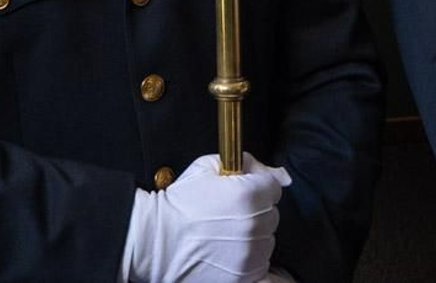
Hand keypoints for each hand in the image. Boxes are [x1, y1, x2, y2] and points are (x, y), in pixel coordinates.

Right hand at [123, 153, 291, 282]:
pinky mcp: (243, 274)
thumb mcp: (208, 167)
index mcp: (249, 194)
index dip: (257, 188)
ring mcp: (250, 251)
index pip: (274, 188)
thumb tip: (282, 175)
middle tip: (227, 214)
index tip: (240, 194)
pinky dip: (250, 258)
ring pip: (267, 239)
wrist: (153, 241)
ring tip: (224, 234)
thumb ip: (248, 163)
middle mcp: (254, 223)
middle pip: (271, 213)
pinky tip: (231, 251)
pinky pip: (261, 264)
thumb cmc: (179, 203)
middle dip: (255, 211)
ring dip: (253, 235)